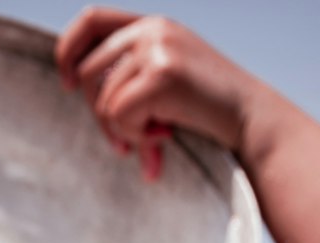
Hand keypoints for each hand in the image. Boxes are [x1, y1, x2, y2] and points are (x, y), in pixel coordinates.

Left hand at [55, 8, 255, 179]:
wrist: (254, 121)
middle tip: (122, 146)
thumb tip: (98, 114)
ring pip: (103, 101)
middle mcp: (152, 30)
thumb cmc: (213, 113)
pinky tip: (165, 137)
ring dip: (123, 133)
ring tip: (156, 141)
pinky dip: (136, 136)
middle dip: (98, 117)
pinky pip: (119, 114)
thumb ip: (136, 84)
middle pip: (87, 73)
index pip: (91, 20)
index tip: (66, 82)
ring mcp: (157, 49)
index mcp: (152, 26)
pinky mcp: (163, 74)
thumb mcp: (171, 85)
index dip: (68, 50)